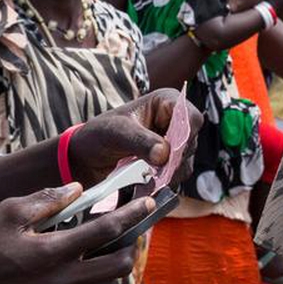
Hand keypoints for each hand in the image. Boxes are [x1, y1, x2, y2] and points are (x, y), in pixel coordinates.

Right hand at [0, 187, 151, 283]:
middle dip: (130, 243)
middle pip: (118, 266)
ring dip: (114, 265)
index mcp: (51, 253)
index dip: (132, 215)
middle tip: (129, 226)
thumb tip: (78, 189)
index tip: (149, 203)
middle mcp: (60, 282)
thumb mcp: (11, 211)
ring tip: (106, 243)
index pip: (106, 232)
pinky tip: (83, 259)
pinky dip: (95, 278)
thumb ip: (49, 199)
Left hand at [68, 92, 202, 186]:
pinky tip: (146, 182)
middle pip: (191, 143)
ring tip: (143, 177)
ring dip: (167, 174)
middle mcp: (176, 120)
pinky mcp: (172, 161)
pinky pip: (177, 175)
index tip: (167, 155)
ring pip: (186, 162)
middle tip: (152, 171)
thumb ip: (140, 140)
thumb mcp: (116, 132)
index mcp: (167, 101)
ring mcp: (176, 142)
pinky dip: (163, 182)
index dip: (184, 137)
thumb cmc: (101, 134)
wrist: (91, 155)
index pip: (191, 118)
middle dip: (172, 160)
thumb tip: (164, 154)